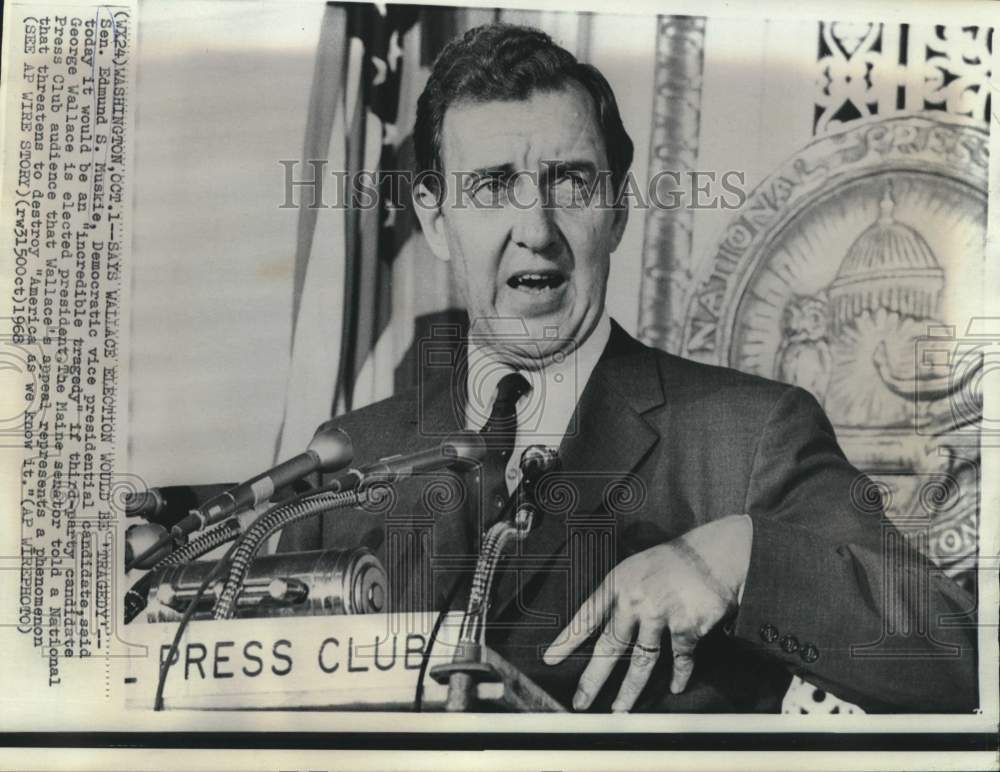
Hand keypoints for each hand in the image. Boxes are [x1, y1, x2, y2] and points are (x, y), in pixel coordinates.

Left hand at [542, 514, 751, 711]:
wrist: (715, 551)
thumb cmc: (673, 561)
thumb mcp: (635, 568)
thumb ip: (619, 596)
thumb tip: (602, 628)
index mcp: (618, 583)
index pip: (586, 616)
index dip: (567, 640)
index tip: (551, 660)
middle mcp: (635, 600)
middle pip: (609, 647)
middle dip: (593, 679)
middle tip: (581, 702)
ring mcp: (661, 614)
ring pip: (641, 662)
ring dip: (629, 691)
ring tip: (620, 710)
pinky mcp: (687, 626)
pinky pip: (679, 658)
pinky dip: (679, 675)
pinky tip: (675, 687)